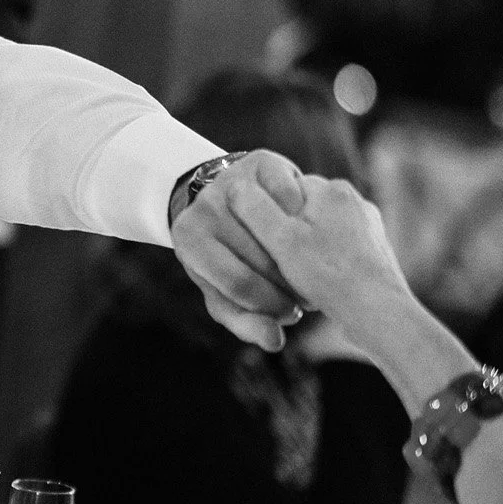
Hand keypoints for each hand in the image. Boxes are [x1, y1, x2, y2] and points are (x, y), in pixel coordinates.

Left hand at [169, 150, 307, 350]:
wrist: (220, 199)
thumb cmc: (223, 257)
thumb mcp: (225, 294)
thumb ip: (244, 321)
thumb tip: (275, 342)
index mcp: (189, 240)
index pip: (239, 283)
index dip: (271, 306)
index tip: (289, 315)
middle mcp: (205, 206)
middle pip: (263, 257)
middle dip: (291, 285)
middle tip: (307, 296)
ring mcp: (233, 180)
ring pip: (282, 228)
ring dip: (306, 255)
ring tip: (313, 273)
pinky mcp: (261, 161)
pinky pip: (293, 195)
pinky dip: (308, 218)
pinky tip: (312, 236)